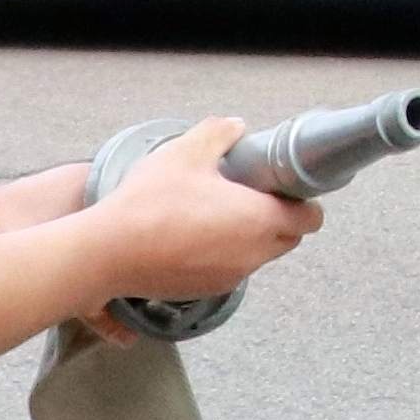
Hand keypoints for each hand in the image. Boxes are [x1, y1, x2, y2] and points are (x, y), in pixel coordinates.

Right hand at [85, 115, 319, 325]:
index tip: (278, 185)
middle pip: (287, 239)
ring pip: (257, 256)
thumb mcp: (186, 152)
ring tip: (214, 212)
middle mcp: (253, 255)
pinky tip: (191, 235)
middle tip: (247, 194)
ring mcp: (230, 278)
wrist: (109, 253)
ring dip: (248, 236)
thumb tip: (236, 127)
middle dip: (277, 218)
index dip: (301, 200)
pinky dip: (222, 254)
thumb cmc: (152, 201)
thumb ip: (219, 134)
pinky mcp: (205, 292)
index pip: (310, 219)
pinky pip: (229, 270)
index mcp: (260, 220)